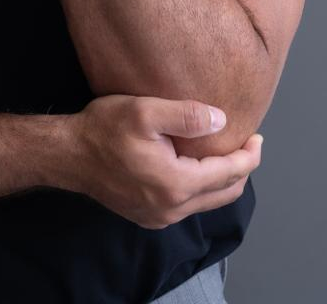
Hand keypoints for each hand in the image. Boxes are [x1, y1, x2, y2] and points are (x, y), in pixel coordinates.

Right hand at [62, 94, 262, 227]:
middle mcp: (171, 207)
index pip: (229, 174)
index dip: (249, 156)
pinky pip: (187, 205)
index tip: (257, 138)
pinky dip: (201, 189)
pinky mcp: (148, 216)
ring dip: (222, 180)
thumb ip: (186, 115)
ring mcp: (159, 216)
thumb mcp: (145, 111)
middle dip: (242, 170)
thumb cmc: (103, 128)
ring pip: (206, 202)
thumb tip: (221, 120)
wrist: (69, 154)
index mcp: (176, 183)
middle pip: (224, 194)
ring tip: (225, 154)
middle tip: (249, 146)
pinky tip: (196, 168)